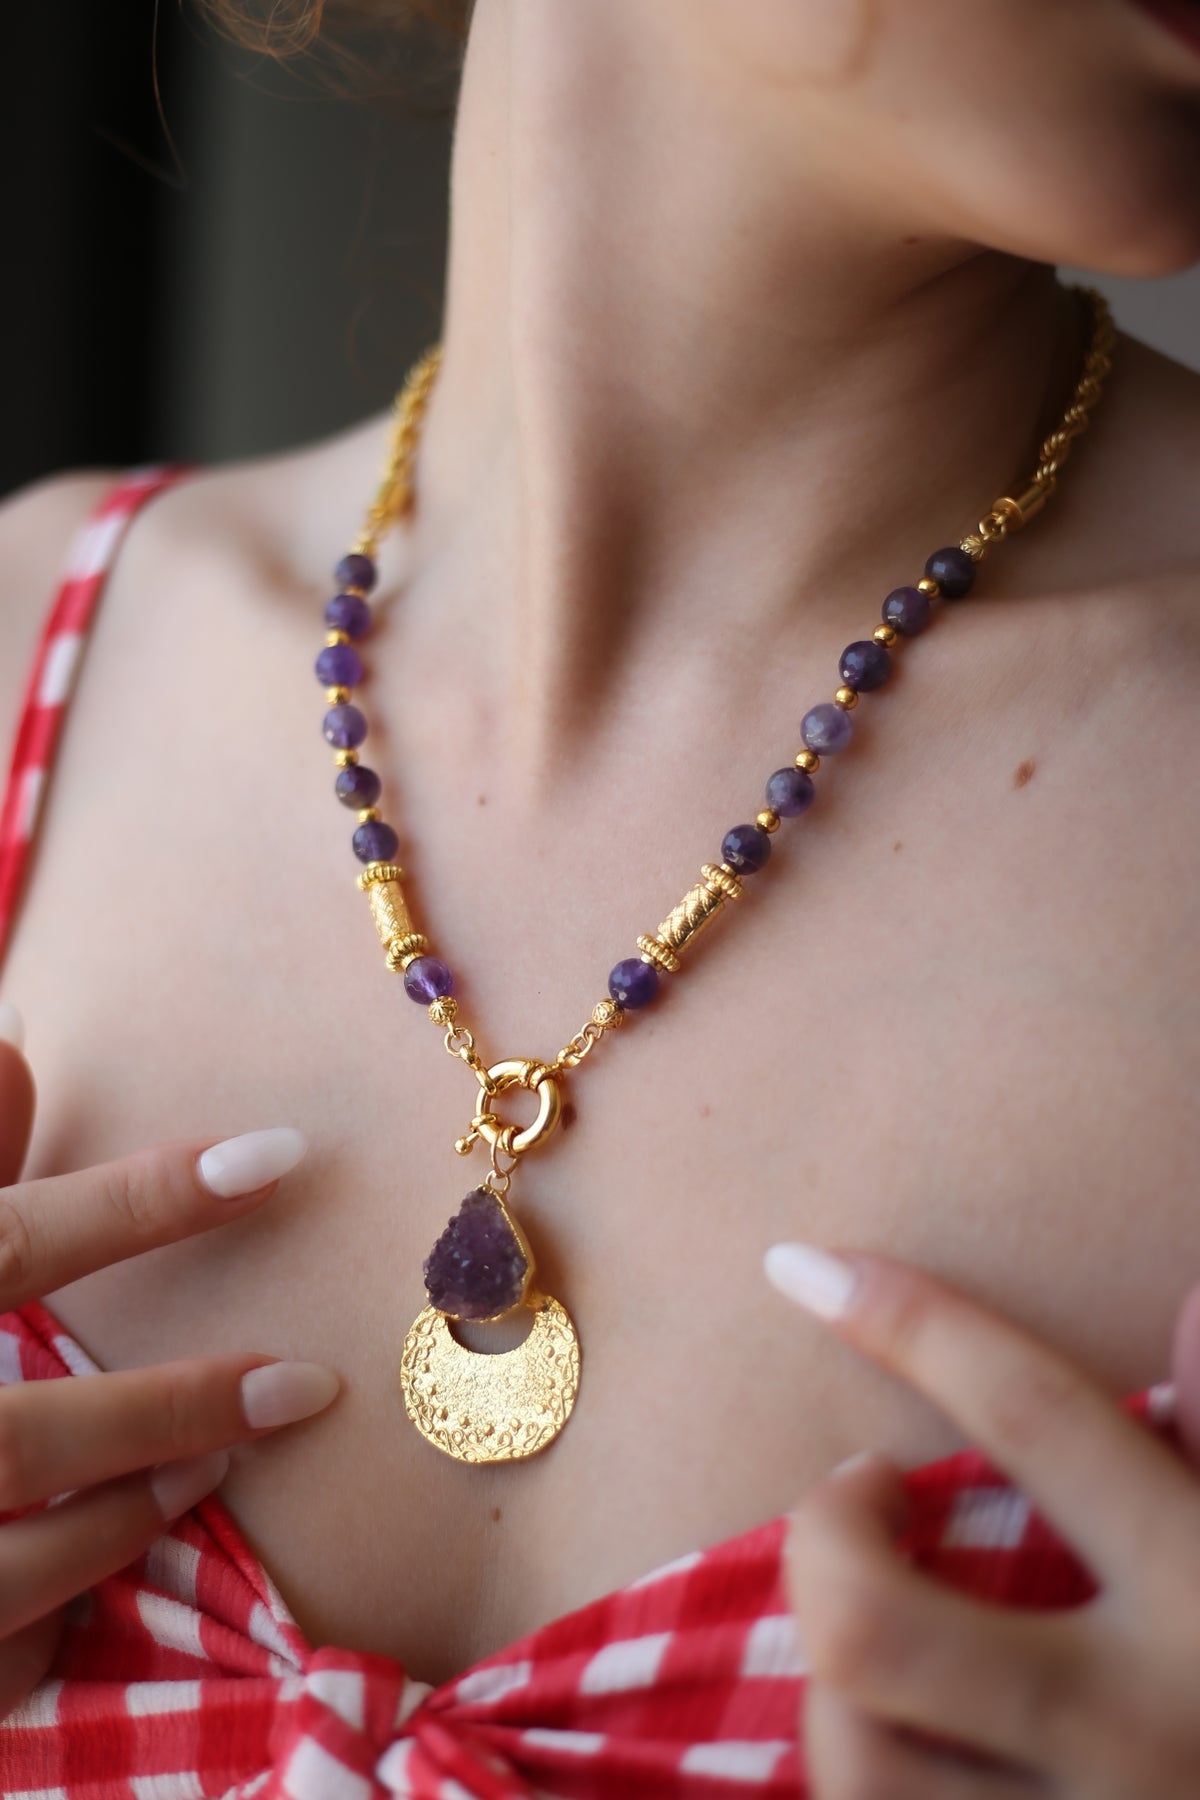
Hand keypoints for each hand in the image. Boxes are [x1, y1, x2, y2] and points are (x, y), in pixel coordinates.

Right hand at [0, 1007, 339, 1717]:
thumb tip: (20, 1050)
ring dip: (131, 1515)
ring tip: (221, 1468)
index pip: (11, 1244)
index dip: (145, 1204)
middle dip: (172, 1411)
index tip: (280, 1156)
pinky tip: (111, 1573)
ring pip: (12, 1564)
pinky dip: (56, 1619)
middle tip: (307, 1385)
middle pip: (24, 1437)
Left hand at [765, 1240, 1199, 1798]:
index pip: (1037, 1422)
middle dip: (825, 1536)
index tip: (803, 1266)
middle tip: (867, 1495)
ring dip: (834, 1673)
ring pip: (855, 1755)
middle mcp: (1138, 1730)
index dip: (911, 1325)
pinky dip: (860, 1763)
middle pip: (873, 1626)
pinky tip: (900, 1726)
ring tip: (887, 1625)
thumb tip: (1188, 1302)